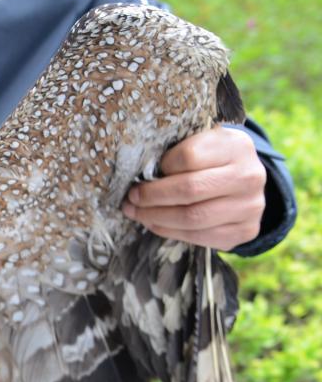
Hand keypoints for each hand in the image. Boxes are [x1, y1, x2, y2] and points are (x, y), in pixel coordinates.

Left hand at [122, 127, 266, 250]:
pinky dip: (170, 231)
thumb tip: (141, 175)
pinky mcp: (245, 231)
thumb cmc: (214, 160)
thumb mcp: (203, 144)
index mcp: (236, 146)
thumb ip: (178, 153)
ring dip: (156, 217)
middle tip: (131, 198)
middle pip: (189, 190)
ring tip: (137, 212)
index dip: (162, 167)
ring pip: (192, 218)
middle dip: (151, 196)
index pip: (189, 156)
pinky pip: (199, 237)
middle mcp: (248, 176)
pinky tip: (155, 223)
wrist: (247, 183)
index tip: (143, 174)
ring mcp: (250, 206)